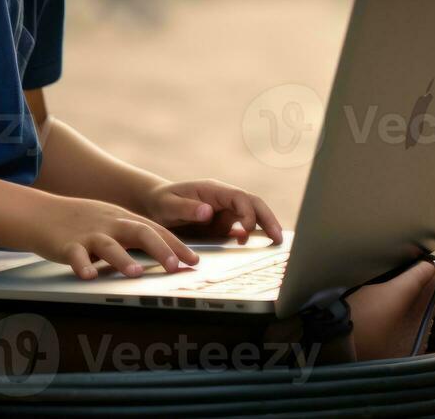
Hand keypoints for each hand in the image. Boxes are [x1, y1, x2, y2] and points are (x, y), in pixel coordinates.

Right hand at [34, 194, 201, 279]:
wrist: (41, 213)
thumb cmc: (81, 222)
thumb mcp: (111, 222)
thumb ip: (135, 235)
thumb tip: (166, 254)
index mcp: (123, 219)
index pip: (156, 230)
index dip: (176, 245)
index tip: (194, 261)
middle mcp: (110, 224)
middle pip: (140, 232)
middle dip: (160, 249)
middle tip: (175, 266)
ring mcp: (88, 234)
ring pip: (109, 245)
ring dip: (123, 259)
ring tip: (136, 273)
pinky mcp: (67, 245)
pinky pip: (75, 256)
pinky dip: (82, 265)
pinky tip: (88, 276)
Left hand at [139, 178, 283, 245]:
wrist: (155, 206)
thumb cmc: (162, 202)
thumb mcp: (169, 205)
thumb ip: (187, 208)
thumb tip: (209, 211)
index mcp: (213, 190)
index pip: (239, 197)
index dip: (248, 212)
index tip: (246, 230)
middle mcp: (224, 199)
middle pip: (253, 204)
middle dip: (267, 219)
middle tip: (278, 237)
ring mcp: (226, 211)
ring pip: (252, 215)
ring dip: (265, 226)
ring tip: (276, 242)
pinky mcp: (224, 223)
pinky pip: (242, 228)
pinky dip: (252, 235)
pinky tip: (256, 245)